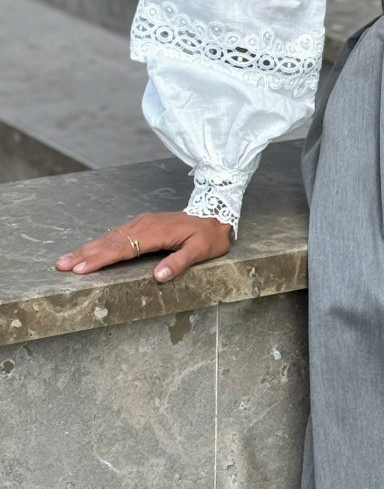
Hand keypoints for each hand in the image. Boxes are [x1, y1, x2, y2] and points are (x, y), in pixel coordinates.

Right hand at [54, 211, 232, 283]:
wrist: (217, 212)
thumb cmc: (209, 236)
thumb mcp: (201, 250)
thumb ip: (180, 262)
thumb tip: (158, 276)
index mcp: (156, 232)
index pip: (124, 248)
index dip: (101, 259)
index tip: (81, 268)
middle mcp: (145, 225)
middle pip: (110, 242)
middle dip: (85, 254)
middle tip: (61, 266)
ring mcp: (142, 223)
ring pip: (110, 237)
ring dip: (88, 248)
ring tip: (67, 260)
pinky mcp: (143, 224)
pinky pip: (117, 234)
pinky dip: (100, 243)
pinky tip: (88, 250)